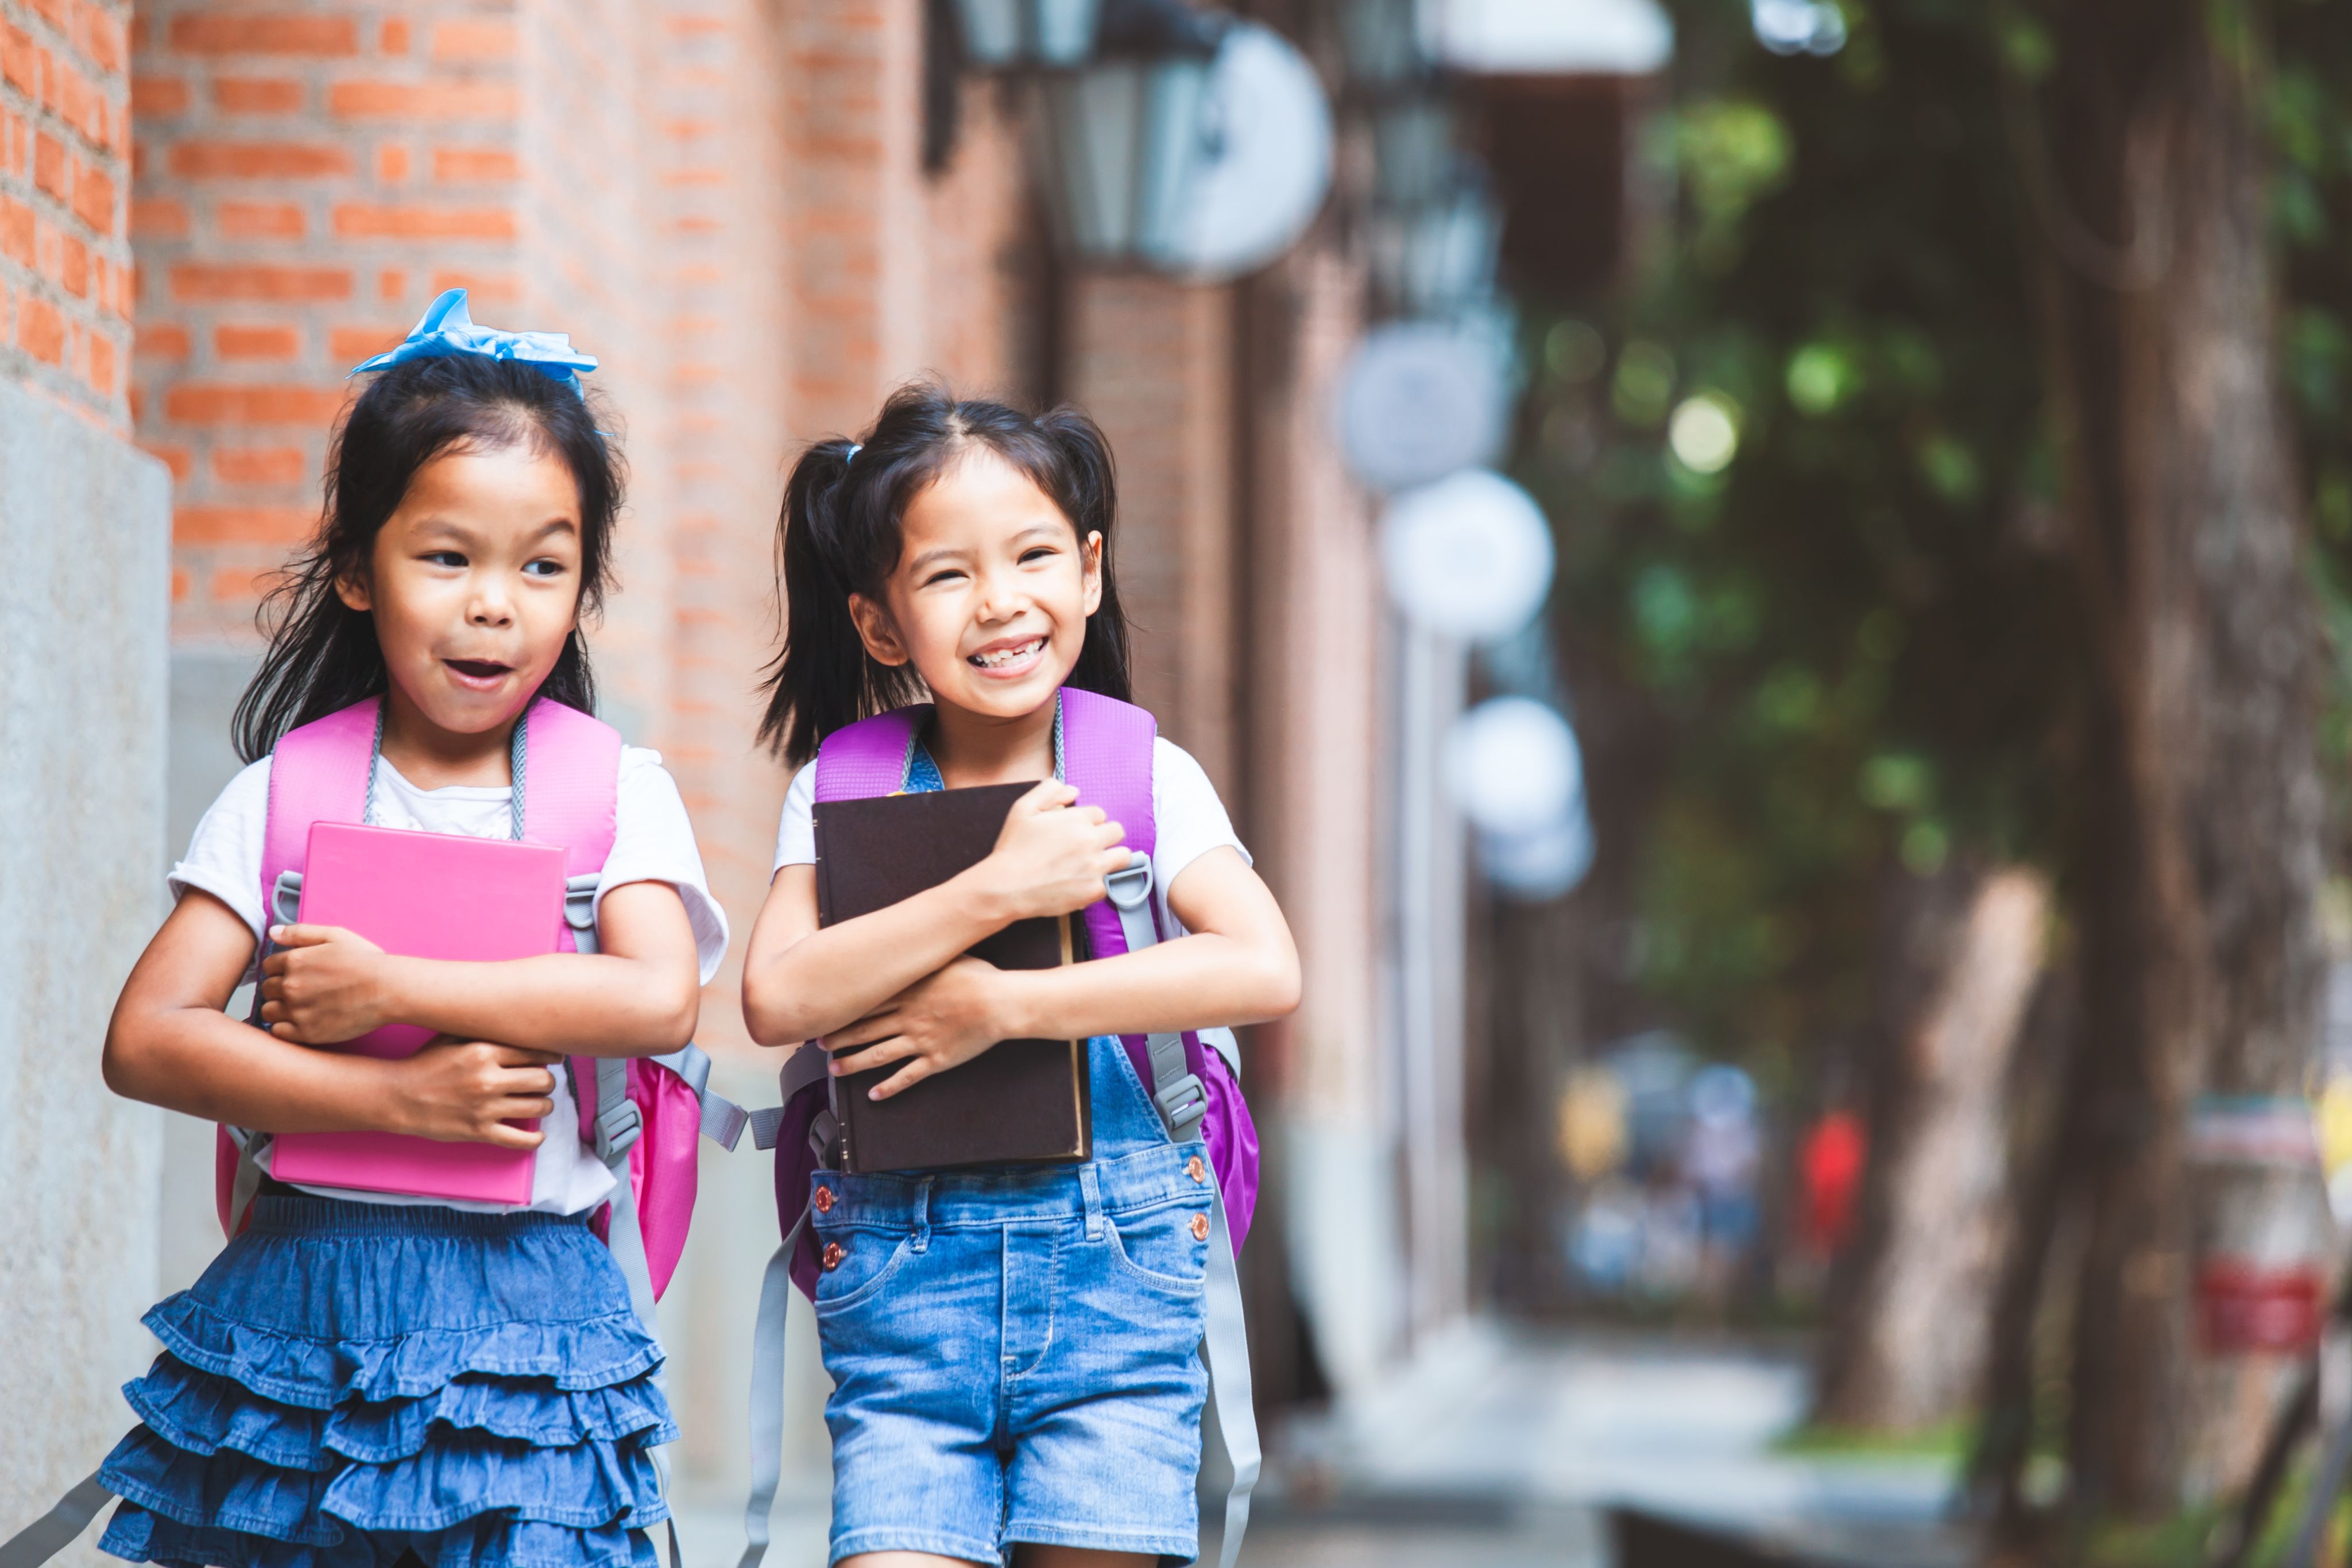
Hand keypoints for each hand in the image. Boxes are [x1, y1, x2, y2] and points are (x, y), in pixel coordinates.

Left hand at [261, 924, 393, 1043]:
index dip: (281, 969)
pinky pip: (278, 1032)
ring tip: (300, 1007)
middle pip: (267, 989)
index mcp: (295, 961)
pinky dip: (285, 1027)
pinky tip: (301, 1021)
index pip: (269, 966)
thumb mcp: (337, 936)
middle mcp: (291, 986)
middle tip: (302, 991)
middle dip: (280, 988)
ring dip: (279, 1008)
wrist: (388, 990)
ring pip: (268, 1011)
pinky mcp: (306, 1033)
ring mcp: (297, 1011)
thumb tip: (272, 932)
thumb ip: (301, 932)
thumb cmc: (366, 961)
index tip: (297, 974)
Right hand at [386, 1037, 562, 1147]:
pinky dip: (535, 1139)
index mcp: (484, 1051)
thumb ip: (485, 1030)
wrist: (397, 1096)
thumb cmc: (426, 1063)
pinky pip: (521, 1140)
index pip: (536, 1052)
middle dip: (547, 1081)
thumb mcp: (453, 1037)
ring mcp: (484, 1108)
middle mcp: (488, 1079)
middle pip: (543, 1080)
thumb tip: (520, 1024)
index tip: (554, 1059)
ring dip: (544, 1105)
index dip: (550, 1056)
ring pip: (539, 1107)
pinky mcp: (479, 1132)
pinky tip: (537, 1134)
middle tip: (542, 1082)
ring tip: (538, 1103)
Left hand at [824, 957, 1010, 1100]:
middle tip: (819, 1044)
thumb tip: (912, 943)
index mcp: (908, 992)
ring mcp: (921, 1041)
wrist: (1000, 1002)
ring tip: (835, 1070)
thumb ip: (925, 956)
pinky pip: (908, 1076)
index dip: (842, 1011)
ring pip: (878, 1055)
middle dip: (839, 1038)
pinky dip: (890, 1087)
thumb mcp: (947, 957)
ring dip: (853, 1063)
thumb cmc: (978, 976)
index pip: (866, 1003)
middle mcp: (908, 1018)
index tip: (824, 1014)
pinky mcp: (936, 1060)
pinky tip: (875, 1095)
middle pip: (865, 1029)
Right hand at [967, 779, 1129, 921]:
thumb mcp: (1023, 808)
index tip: (1073, 832)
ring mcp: (1095, 866)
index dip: (1086, 822)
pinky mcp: (1094, 890)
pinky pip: (1108, 883)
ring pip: (1123, 856)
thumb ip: (1049, 791)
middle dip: (1104, 836)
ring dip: (1111, 858)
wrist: (1006, 887)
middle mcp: (1091, 840)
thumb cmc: (1013, 848)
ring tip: (1091, 864)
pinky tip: (1078, 883)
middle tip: (1086, 847)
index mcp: (1077, 819)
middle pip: (1117, 831)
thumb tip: (1073, 791)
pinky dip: (1096, 883)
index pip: (1099, 814)